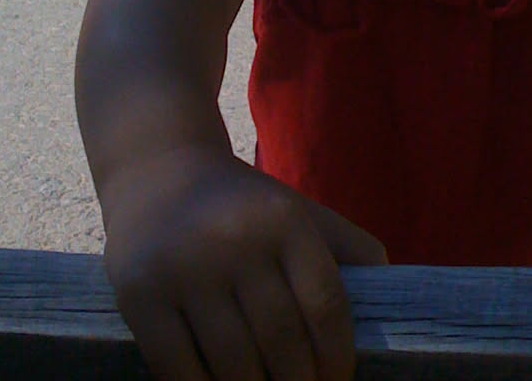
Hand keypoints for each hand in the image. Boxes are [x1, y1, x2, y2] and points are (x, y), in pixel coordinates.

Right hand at [100, 147, 387, 380]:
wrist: (157, 171)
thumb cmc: (242, 207)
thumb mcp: (298, 211)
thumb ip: (349, 248)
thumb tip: (391, 296)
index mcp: (285, 220)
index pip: (325, 306)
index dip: (338, 358)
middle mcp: (236, 240)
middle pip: (281, 343)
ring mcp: (185, 269)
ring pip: (233, 365)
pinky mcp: (140, 294)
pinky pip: (178, 371)